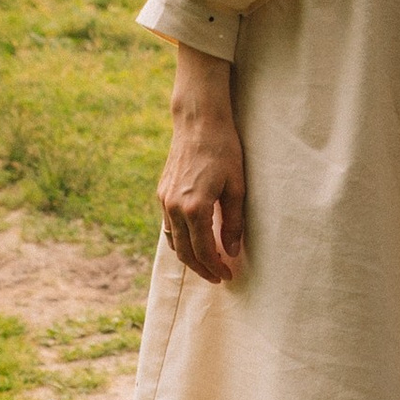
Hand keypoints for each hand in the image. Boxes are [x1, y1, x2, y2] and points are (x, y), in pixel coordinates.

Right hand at [159, 49, 246, 282]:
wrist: (198, 122)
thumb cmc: (223, 151)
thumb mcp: (237, 187)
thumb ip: (233, 223)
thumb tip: (231, 251)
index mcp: (194, 208)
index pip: (203, 251)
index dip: (216, 267)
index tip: (228, 276)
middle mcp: (174, 208)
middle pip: (185, 252)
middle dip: (202, 268)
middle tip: (218, 276)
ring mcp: (165, 200)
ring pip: (173, 241)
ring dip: (189, 257)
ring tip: (207, 263)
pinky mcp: (162, 193)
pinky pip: (168, 226)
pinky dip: (180, 240)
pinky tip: (194, 241)